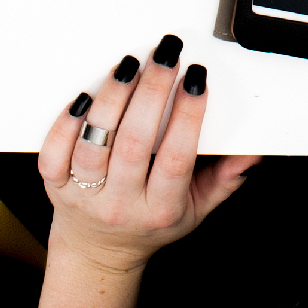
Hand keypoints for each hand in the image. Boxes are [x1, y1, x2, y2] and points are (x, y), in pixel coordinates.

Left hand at [35, 36, 259, 273]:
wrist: (99, 252)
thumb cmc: (150, 223)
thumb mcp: (196, 209)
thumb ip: (225, 180)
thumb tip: (252, 151)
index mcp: (161, 209)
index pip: (177, 158)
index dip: (187, 116)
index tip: (196, 79)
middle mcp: (121, 204)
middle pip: (135, 143)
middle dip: (152, 91)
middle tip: (165, 55)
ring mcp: (85, 195)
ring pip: (95, 142)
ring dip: (113, 97)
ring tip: (130, 64)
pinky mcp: (55, 185)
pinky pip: (55, 151)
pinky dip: (67, 122)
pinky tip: (86, 95)